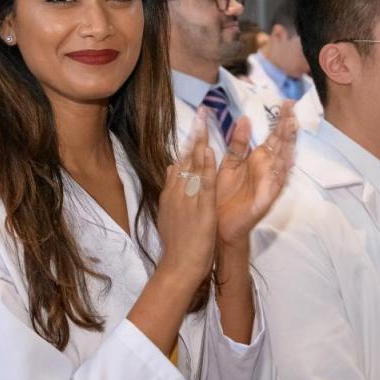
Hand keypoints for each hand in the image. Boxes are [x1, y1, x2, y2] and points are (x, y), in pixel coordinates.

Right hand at [155, 109, 217, 288]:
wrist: (178, 267)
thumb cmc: (177, 245)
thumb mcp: (169, 212)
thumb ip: (171, 189)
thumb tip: (171, 166)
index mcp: (172, 193)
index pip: (180, 162)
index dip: (188, 143)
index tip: (195, 124)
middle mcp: (178, 192)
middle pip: (186, 158)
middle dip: (194, 135)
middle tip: (201, 112)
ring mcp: (189, 199)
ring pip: (195, 166)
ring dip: (200, 142)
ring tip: (204, 121)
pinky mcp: (201, 209)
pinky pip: (204, 184)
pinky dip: (207, 167)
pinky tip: (210, 151)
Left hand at [214, 99, 297, 248]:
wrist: (219, 224)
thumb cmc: (224, 195)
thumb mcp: (229, 164)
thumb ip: (238, 144)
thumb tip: (245, 118)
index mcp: (257, 160)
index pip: (272, 137)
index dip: (280, 121)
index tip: (286, 102)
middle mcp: (266, 169)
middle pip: (280, 144)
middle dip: (286, 126)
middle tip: (292, 108)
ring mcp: (269, 184)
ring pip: (282, 161)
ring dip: (288, 144)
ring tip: (292, 127)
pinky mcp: (266, 199)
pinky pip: (276, 183)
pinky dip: (281, 172)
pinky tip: (286, 159)